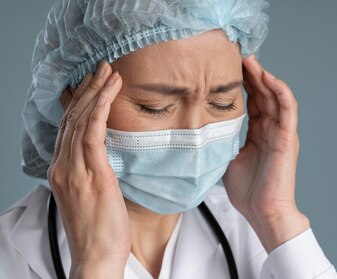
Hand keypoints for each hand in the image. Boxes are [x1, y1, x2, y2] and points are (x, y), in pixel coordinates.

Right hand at [47, 60, 127, 277]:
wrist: (96, 256)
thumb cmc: (98, 231)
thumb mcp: (90, 197)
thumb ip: (91, 174)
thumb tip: (104, 158)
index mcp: (61, 171)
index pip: (67, 128)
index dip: (79, 103)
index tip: (93, 84)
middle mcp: (63, 167)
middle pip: (71, 119)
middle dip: (87, 90)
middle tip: (102, 68)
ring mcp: (74, 170)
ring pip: (81, 120)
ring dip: (96, 92)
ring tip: (110, 73)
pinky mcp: (91, 173)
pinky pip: (92, 133)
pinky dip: (99, 109)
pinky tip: (108, 93)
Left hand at [222, 54, 309, 252]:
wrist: (263, 212)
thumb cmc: (249, 192)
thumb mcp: (227, 159)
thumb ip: (221, 142)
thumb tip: (198, 133)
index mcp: (259, 133)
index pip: (252, 100)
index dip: (242, 82)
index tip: (226, 67)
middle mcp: (272, 128)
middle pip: (263, 92)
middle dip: (251, 73)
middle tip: (237, 54)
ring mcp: (282, 132)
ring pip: (276, 95)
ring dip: (264, 76)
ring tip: (250, 60)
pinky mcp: (288, 137)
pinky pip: (288, 108)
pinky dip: (280, 91)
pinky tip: (268, 78)